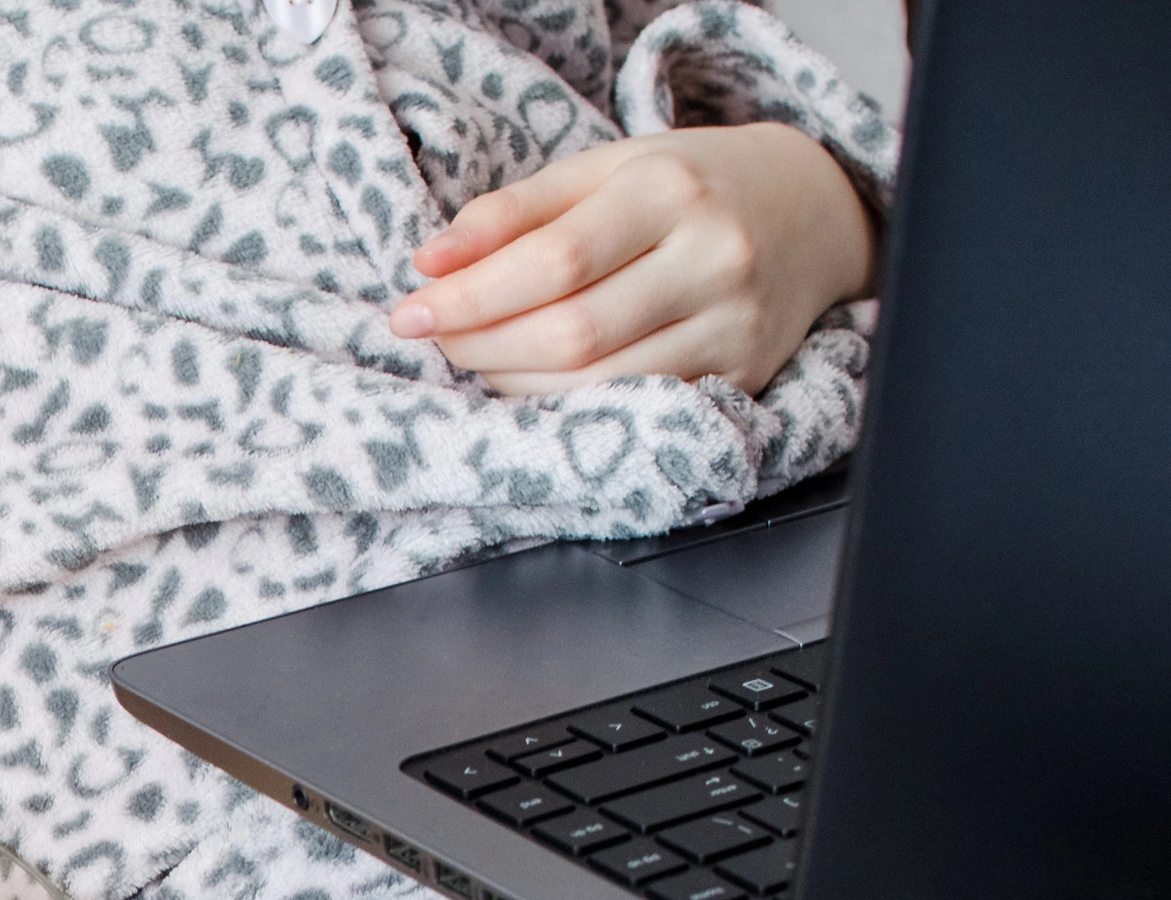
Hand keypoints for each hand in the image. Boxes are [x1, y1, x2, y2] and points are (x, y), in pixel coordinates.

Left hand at [388, 124, 876, 397]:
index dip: (471, 297)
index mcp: (671, 191)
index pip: (554, 261)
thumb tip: (428, 263)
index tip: (411, 312)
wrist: (808, 210)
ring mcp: (733, 325)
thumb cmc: (684, 185)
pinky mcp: (740, 376)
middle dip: (483, 346)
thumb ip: (511, 213)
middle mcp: (713, 258)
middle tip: (441, 338)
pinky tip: (534, 382)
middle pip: (571, 333)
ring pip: (596, 383)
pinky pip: (631, 409)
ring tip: (481, 356)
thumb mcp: (601, 170)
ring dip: (514, 383)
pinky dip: (564, 404)